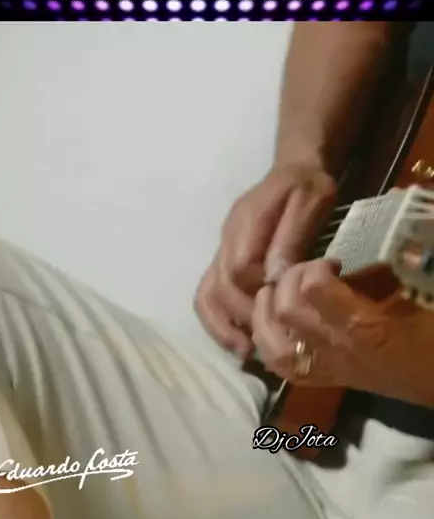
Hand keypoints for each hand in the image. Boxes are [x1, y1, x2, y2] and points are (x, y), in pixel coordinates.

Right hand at [194, 163, 335, 356]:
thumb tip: (276, 276)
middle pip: (220, 286)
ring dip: (223, 326)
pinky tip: (238, 341)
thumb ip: (293, 235)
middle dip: (244, 316)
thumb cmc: (308, 184)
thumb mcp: (312, 199)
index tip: (284, 307)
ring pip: (207, 294)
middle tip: (272, 337)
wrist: (295, 167)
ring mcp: (221, 250)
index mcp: (248, 221)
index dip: (258, 292)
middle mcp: (227, 238)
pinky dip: (217, 321)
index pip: (239, 267)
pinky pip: (208, 294)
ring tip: (247, 351)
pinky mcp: (223, 261)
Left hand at [252, 258, 433, 407]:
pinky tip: (269, 320)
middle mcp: (334, 349)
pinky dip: (264, 339)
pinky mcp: (317, 379)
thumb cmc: (429, 335)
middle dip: (290, 280)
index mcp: (362, 326)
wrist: (433, 380)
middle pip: (286, 310)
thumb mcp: (417, 293)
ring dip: (265, 309)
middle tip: (308, 273)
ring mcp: (323, 369)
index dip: (316, 267)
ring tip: (277, 291)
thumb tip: (378, 235)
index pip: (313, 290)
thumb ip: (391, 267)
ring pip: (270, 341)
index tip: (333, 262)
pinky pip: (276, 365)